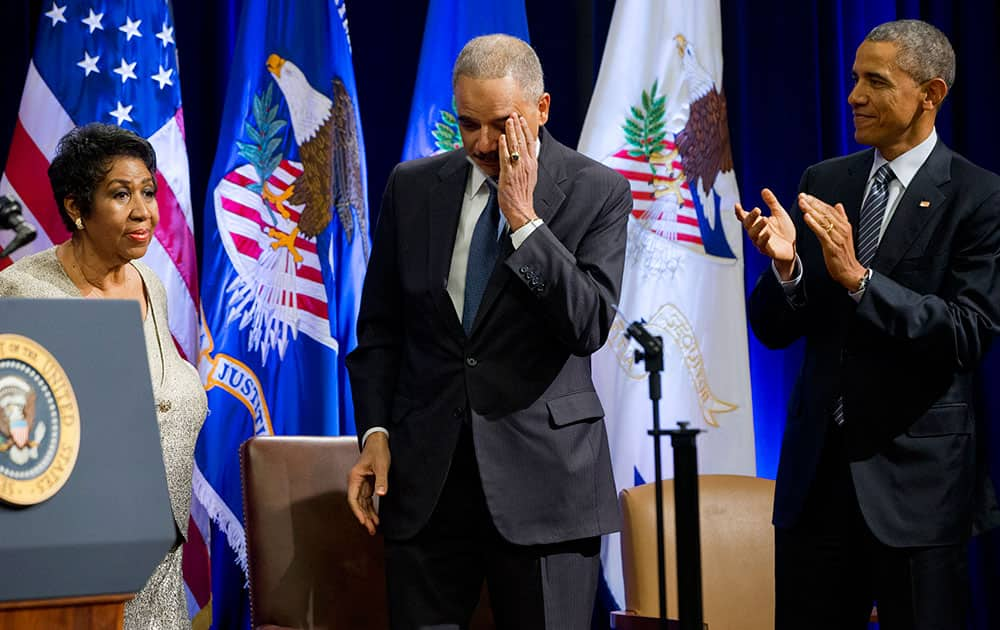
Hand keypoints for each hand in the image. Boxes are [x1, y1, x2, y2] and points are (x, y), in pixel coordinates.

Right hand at [346, 431, 389, 535]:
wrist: (378, 440)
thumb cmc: (378, 450)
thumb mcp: (381, 465)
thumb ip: (381, 480)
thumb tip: (381, 494)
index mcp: (354, 477)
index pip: (353, 499)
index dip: (358, 511)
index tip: (363, 521)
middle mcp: (355, 482)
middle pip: (358, 504)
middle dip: (364, 517)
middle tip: (371, 530)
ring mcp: (361, 483)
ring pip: (362, 503)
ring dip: (368, 515)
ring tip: (373, 528)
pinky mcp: (367, 483)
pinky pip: (367, 499)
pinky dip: (371, 508)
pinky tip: (375, 517)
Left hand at [497, 114, 538, 229]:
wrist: (521, 208)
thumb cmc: (522, 195)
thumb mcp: (529, 177)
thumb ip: (526, 165)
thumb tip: (522, 156)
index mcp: (532, 165)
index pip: (530, 142)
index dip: (526, 129)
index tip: (522, 120)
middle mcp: (527, 164)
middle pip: (523, 141)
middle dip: (518, 126)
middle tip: (513, 114)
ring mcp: (518, 169)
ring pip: (515, 146)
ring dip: (511, 132)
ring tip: (508, 121)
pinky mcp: (509, 174)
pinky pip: (506, 157)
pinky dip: (504, 146)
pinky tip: (502, 137)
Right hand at [735, 188, 795, 278]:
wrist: (793, 246)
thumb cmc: (784, 230)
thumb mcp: (779, 213)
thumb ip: (771, 202)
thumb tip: (764, 190)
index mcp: (757, 223)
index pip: (745, 217)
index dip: (739, 212)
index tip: (737, 205)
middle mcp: (756, 232)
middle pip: (748, 225)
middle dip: (751, 217)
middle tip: (757, 209)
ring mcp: (760, 242)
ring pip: (754, 235)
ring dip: (758, 227)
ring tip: (765, 219)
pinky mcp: (768, 250)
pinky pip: (763, 245)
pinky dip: (764, 239)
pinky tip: (768, 233)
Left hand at [798, 193, 866, 289]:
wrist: (850, 271)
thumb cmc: (845, 254)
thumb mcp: (844, 234)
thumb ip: (841, 219)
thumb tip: (838, 205)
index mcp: (844, 225)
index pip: (829, 209)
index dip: (817, 202)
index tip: (806, 196)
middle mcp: (842, 229)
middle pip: (825, 213)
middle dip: (812, 203)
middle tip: (802, 196)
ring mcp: (838, 237)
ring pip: (823, 220)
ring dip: (811, 210)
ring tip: (802, 203)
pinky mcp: (832, 246)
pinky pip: (822, 233)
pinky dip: (814, 224)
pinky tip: (806, 217)